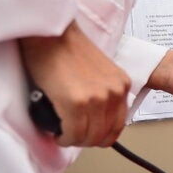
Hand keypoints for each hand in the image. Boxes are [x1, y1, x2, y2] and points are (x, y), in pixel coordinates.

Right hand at [19, 21, 130, 146]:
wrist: (50, 32)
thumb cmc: (66, 47)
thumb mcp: (99, 72)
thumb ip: (102, 93)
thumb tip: (94, 119)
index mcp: (121, 85)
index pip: (118, 126)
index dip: (101, 136)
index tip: (88, 135)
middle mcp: (114, 93)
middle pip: (104, 136)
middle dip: (86, 140)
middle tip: (71, 135)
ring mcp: (97, 99)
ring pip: (88, 138)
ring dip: (73, 140)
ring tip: (63, 133)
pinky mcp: (77, 103)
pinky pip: (72, 134)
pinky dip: (63, 138)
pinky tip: (57, 132)